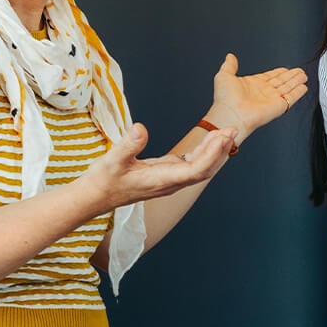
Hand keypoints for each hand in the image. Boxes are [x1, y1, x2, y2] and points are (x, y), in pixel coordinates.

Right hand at [80, 121, 231, 209]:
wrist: (94, 198)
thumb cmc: (102, 181)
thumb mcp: (112, 160)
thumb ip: (127, 145)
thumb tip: (141, 128)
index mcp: (162, 181)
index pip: (196, 170)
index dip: (212, 154)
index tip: (222, 136)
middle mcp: (170, 183)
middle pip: (204, 170)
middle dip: (220, 150)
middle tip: (232, 129)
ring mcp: (169, 180)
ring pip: (199, 168)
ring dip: (213, 151)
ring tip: (225, 132)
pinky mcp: (164, 175)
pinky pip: (190, 166)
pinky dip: (202, 153)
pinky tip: (208, 141)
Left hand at [206, 54, 308, 141]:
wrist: (231, 114)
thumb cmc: (225, 99)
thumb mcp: (224, 76)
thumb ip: (229, 65)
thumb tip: (230, 56)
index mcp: (252, 85)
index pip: (269, 77)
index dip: (278, 72)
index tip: (286, 69)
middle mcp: (263, 92)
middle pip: (281, 82)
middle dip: (290, 76)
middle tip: (300, 71)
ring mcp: (271, 99)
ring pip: (287, 88)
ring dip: (296, 81)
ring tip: (304, 75)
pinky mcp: (278, 106)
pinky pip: (291, 98)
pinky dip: (298, 92)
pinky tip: (304, 87)